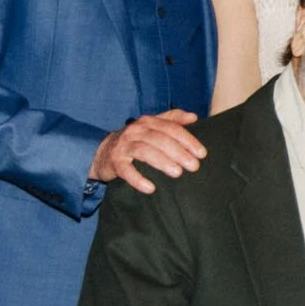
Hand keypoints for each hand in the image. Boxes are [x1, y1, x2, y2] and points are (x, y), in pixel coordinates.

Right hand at [89, 110, 204, 192]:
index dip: (188, 140)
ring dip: (162, 162)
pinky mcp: (114, 162)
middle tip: (194, 166)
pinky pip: (126, 170)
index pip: (171, 128)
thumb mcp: (152, 127)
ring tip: (177, 173)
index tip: (202, 153)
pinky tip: (150, 188)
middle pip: (160, 139)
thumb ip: (172, 119)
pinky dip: (138, 179)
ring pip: (145, 151)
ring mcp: (124, 146)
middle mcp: (136, 131)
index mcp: (148, 122)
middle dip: (179, 152)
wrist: (102, 151)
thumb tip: (194, 117)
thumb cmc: (135, 140)